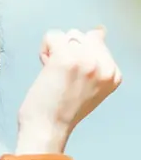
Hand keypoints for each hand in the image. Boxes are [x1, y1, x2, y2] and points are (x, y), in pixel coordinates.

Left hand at [16, 27, 121, 153]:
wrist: (47, 128)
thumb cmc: (61, 111)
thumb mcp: (90, 86)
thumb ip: (96, 61)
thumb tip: (99, 30)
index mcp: (113, 74)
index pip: (98, 43)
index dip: (79, 57)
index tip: (73, 77)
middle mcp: (104, 66)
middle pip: (84, 36)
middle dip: (69, 50)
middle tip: (61, 75)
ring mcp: (87, 60)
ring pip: (69, 35)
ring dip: (56, 50)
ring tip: (54, 73)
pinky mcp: (67, 58)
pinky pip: (52, 36)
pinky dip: (44, 49)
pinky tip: (45, 68)